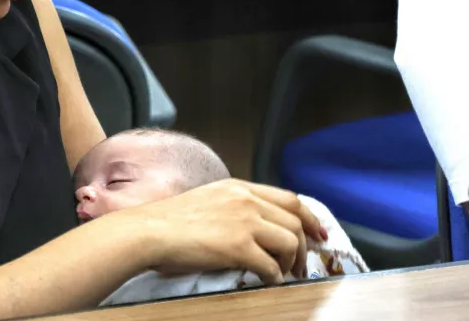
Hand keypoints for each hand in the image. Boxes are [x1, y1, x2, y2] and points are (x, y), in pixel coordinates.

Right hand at [116, 179, 322, 284]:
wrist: (149, 231)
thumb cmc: (169, 220)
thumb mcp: (207, 200)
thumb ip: (233, 207)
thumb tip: (253, 228)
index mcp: (239, 187)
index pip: (289, 198)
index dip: (309, 218)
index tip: (318, 233)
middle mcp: (246, 200)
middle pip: (295, 221)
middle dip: (305, 246)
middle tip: (303, 265)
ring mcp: (244, 222)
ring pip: (290, 242)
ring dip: (291, 263)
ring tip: (284, 274)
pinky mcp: (239, 246)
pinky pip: (271, 265)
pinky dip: (274, 276)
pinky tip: (267, 281)